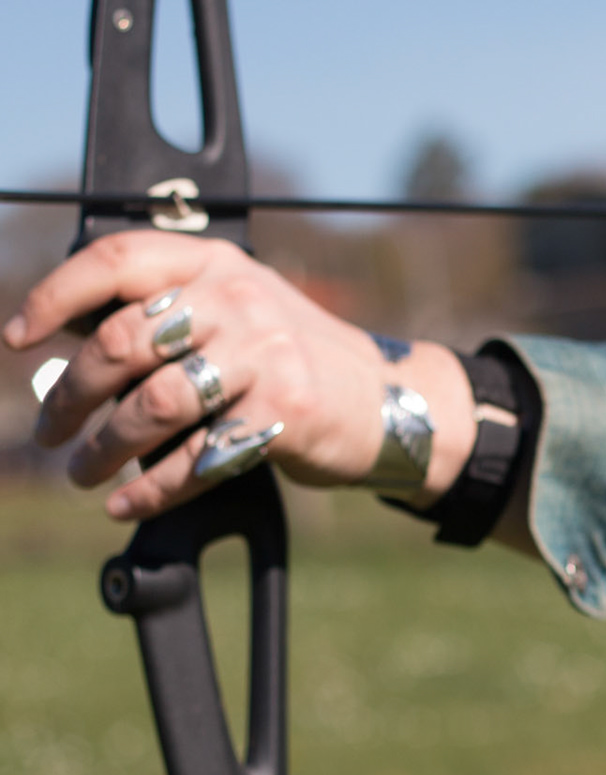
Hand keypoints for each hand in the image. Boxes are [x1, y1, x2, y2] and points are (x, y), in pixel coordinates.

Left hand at [3, 231, 472, 520]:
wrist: (389, 402)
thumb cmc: (297, 362)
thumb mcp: (238, 314)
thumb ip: (168, 318)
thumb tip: (67, 355)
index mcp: (217, 266)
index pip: (116, 260)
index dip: (54, 296)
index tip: (19, 339)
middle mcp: (239, 301)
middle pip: (121, 341)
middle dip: (70, 395)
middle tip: (50, 429)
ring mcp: (265, 356)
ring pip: (153, 405)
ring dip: (103, 448)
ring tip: (83, 471)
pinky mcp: (284, 415)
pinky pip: (198, 457)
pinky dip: (153, 488)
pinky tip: (128, 502)